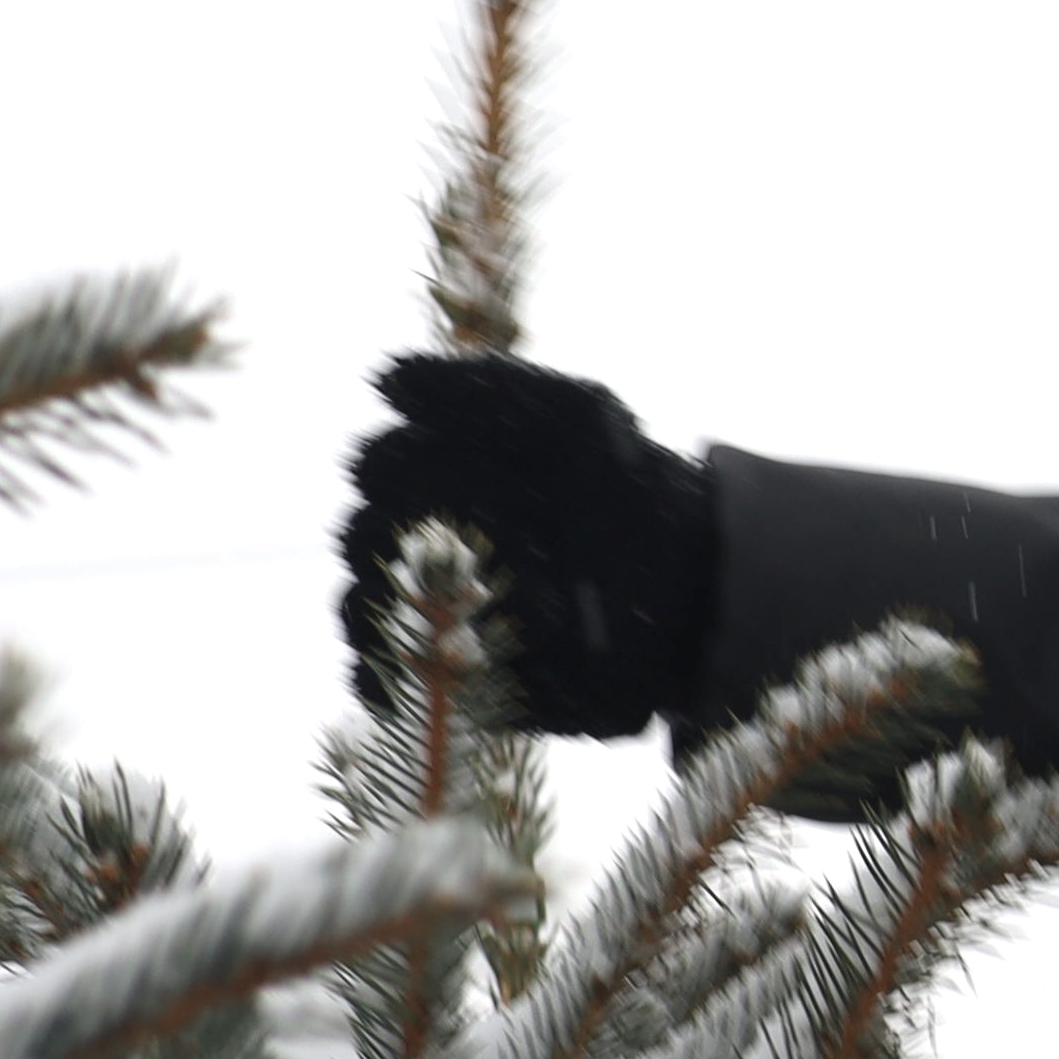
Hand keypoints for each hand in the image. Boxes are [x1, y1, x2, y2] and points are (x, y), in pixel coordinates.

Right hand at [337, 350, 717, 736]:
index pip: (384, 468)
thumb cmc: (634, 487)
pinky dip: (375, 677)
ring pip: (366, 604)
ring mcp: (448, 607)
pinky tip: (389, 676)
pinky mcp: (465, 667)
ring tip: (400, 607)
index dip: (386, 469)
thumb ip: (486, 385)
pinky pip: (393, 676)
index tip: (405, 473)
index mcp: (457, 475)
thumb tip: (384, 382)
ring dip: (366, 606)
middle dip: (370, 535)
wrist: (695, 580)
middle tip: (404, 539)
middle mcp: (443, 540)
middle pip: (364, 535)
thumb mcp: (576, 413)